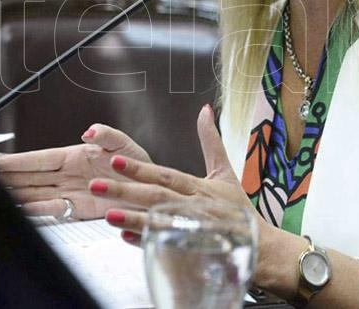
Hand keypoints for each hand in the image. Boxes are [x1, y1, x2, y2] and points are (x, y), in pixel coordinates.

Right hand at [0, 124, 150, 219]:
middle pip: (32, 177)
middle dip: (8, 178)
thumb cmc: (139, 166)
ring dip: (18, 196)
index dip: (18, 161)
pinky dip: (37, 212)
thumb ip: (108, 135)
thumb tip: (90, 131)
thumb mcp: (125, 145)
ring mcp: (71, 193)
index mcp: (75, 156)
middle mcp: (69, 175)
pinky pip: (54, 211)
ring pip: (37, 194)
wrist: (151, 192)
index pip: (40, 159)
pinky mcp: (79, 211)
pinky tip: (22, 210)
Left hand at [90, 104, 258, 244]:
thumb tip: (204, 110)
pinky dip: (145, 242)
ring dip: (132, 218)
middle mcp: (194, 206)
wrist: (261, 247)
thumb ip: (211, 142)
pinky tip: (125, 237)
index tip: (115, 161)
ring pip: (158, 221)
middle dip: (125, 190)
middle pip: (156, 196)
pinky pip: (164, 245)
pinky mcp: (191, 250)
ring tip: (107, 214)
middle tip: (97, 185)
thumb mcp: (226, 172)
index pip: (165, 175)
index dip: (140, 169)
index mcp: (198, 187)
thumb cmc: (239, 209)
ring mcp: (192, 230)